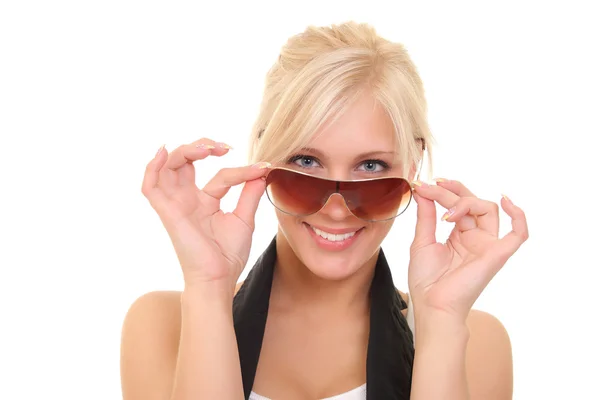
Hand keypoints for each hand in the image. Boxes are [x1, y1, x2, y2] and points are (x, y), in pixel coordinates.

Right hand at [141, 138, 270, 291]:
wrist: (219, 278)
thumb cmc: (228, 255)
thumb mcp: (244, 218)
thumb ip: (250, 194)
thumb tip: (262, 170)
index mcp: (204, 201)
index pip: (220, 176)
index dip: (241, 170)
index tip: (263, 168)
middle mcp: (187, 200)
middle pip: (184, 162)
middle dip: (200, 146)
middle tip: (222, 147)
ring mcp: (176, 205)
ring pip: (167, 168)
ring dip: (183, 151)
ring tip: (205, 148)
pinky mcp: (167, 213)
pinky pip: (150, 187)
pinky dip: (152, 168)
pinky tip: (163, 152)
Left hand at [408, 179, 528, 320]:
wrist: (432, 305)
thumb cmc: (426, 280)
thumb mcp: (422, 241)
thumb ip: (426, 216)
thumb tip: (423, 191)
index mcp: (459, 236)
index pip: (458, 205)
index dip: (443, 192)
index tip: (423, 185)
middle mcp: (476, 238)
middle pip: (472, 203)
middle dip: (451, 192)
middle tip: (433, 186)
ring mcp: (487, 245)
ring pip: (487, 209)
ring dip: (465, 201)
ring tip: (446, 212)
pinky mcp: (497, 254)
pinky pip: (518, 234)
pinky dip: (519, 216)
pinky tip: (506, 201)